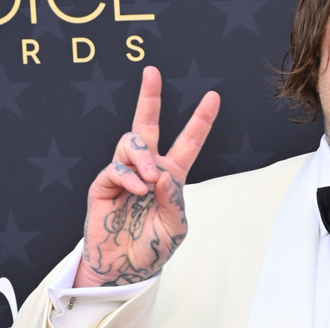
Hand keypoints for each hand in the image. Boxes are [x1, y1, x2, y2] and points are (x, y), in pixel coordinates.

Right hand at [74, 66, 219, 286]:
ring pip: (131, 142)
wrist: (124, 270)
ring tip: (148, 179)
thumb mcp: (176, 227)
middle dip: (150, 97)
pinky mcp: (103, 185)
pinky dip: (128, 177)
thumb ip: (175, 200)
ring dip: (143, 156)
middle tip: (152, 72)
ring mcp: (124, 174)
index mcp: (171, 176)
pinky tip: (136, 191)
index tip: (213, 97)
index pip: (188, 142)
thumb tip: (163, 173)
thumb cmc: (152, 248)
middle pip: (147, 124)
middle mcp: (148, 169)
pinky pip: (116, 167)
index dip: (200, 120)